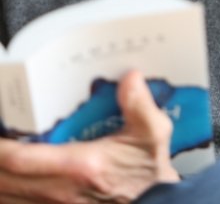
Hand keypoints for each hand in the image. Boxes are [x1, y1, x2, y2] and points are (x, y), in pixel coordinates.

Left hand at [0, 70, 178, 202]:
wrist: (156, 202)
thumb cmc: (148, 171)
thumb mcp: (153, 132)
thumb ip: (140, 104)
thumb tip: (131, 77)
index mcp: (80, 166)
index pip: (20, 159)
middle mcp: (61, 191)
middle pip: (3, 181)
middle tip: (0, 136)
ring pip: (7, 197)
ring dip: (0, 178)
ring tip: (1, 157)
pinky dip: (9, 193)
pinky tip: (11, 180)